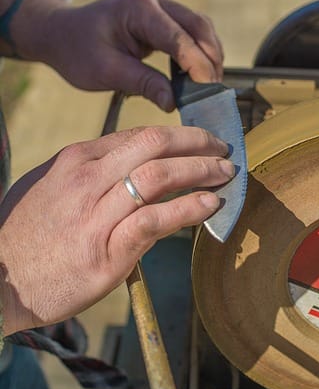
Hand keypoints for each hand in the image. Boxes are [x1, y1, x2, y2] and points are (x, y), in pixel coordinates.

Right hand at [0, 126, 232, 334]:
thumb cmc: (23, 236)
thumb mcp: (46, 186)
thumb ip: (86, 173)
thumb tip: (122, 166)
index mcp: (75, 160)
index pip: (138, 136)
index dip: (176, 136)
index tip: (198, 141)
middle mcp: (87, 179)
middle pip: (154, 145)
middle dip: (196, 142)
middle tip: (222, 148)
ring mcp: (96, 214)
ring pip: (160, 177)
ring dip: (201, 171)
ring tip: (225, 173)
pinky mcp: (106, 252)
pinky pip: (156, 220)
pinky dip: (188, 209)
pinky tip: (210, 205)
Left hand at [12, 0, 223, 110]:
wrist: (61, 33)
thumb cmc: (77, 50)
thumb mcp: (105, 71)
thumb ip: (142, 83)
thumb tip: (173, 102)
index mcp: (139, 10)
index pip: (179, 38)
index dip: (198, 65)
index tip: (208, 91)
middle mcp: (155, 2)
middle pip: (199, 26)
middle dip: (211, 59)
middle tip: (215, 92)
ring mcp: (161, 7)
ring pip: (200, 28)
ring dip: (210, 55)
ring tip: (210, 87)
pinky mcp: (163, 19)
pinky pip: (192, 33)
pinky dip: (200, 53)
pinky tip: (199, 76)